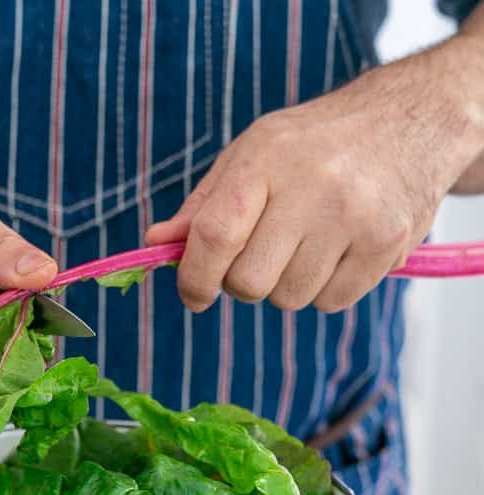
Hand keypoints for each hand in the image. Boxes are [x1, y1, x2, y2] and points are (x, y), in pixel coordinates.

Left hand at [147, 36, 483, 313]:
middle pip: (249, 283)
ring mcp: (354, 217)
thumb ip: (202, 207)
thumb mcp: (251, 156)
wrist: (410, 122)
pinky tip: (338, 251)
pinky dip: (325, 289)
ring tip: (308, 243)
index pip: (215, 237)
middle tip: (263, 253)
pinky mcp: (387, 245)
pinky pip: (331, 303)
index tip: (194, 292)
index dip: (194, 278)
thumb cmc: (314, 146)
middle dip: (244, 282)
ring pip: (289, 298)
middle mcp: (312, 186)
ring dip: (287, 285)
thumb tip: (154, 246)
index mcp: (265, 159)